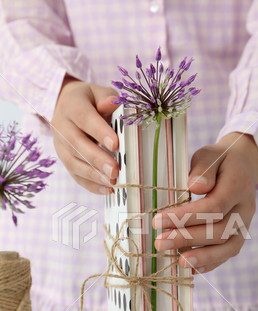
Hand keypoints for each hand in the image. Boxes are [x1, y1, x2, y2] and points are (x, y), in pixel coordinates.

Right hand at [51, 76, 119, 193]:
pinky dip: (91, 185)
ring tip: (113, 182)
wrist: (67, 106)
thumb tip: (112, 104)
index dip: (98, 132)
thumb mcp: (99, 92)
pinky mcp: (64, 160)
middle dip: (96, 159)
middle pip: (76, 144)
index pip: (84, 118)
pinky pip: (75, 175)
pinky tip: (107, 190)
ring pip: (74, 163)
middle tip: (115, 171)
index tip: (115, 144)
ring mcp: (60, 145)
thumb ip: (108, 98)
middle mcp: (61, 126)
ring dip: (94, 175)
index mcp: (71, 105)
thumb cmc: (90, 101)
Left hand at [152, 133, 257, 273]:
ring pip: (228, 246)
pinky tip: (191, 268)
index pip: (213, 206)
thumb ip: (202, 169)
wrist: (242, 168)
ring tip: (178, 262)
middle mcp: (246, 208)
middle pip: (219, 230)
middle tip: (160, 242)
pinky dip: (211, 263)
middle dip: (188, 238)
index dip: (185, 217)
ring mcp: (245, 224)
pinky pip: (228, 253)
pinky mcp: (240, 236)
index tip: (157, 221)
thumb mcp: (209, 155)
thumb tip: (194, 187)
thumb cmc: (218, 162)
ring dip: (202, 257)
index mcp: (239, 184)